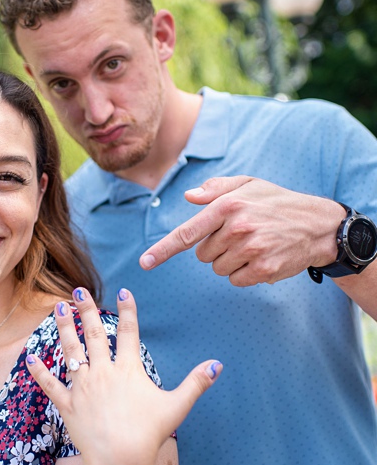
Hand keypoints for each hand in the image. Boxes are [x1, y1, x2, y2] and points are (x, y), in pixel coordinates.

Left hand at [25, 288, 219, 464]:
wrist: (120, 461)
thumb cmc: (149, 434)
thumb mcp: (177, 406)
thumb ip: (196, 383)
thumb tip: (218, 364)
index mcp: (128, 370)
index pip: (129, 333)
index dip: (128, 311)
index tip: (124, 291)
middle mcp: (103, 373)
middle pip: (94, 335)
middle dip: (87, 311)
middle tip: (79, 292)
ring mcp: (82, 387)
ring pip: (70, 352)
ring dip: (64, 329)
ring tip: (58, 309)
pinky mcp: (67, 404)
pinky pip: (50, 384)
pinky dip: (38, 371)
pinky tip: (29, 356)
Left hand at [139, 176, 343, 285]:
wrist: (320, 224)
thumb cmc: (277, 202)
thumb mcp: (249, 184)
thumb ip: (216, 188)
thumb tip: (189, 196)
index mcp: (227, 206)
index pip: (187, 232)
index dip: (163, 249)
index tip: (145, 262)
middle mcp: (237, 228)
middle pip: (202, 255)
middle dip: (216, 248)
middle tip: (241, 235)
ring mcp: (251, 250)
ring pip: (218, 268)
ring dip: (230, 261)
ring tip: (253, 245)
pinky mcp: (264, 269)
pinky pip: (236, 280)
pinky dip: (244, 273)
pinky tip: (261, 258)